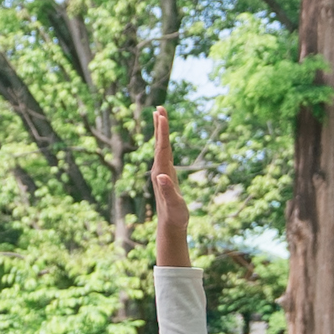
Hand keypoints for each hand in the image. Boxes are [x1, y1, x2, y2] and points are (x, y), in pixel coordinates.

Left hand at [147, 107, 188, 274]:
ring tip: (160, 115)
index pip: (162, 148)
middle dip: (160, 125)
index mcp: (161, 173)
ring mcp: (161, 172)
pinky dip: (164, 142)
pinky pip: (165, 153)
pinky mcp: (165, 175)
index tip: (162, 115)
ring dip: (160, 131)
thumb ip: (168, 190)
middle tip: (159, 107)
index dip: (162, 132)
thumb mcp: (174, 204)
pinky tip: (165, 138)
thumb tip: (161, 176)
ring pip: (161, 147)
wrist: (170, 225)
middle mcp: (158, 170)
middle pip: (159, 144)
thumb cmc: (174, 216)